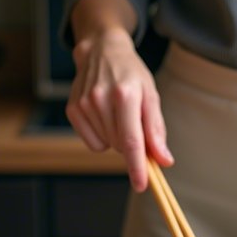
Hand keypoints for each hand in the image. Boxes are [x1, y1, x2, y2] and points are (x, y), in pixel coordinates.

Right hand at [66, 26, 172, 191]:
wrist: (101, 50)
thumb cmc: (131, 74)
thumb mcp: (150, 95)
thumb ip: (156, 129)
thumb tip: (163, 160)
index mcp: (124, 95)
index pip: (131, 141)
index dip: (137, 166)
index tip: (142, 185)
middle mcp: (100, 99)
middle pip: (120, 145)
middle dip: (132, 144)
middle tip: (133, 121)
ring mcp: (83, 104)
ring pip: (106, 145)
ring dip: (116, 138)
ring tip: (117, 113)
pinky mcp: (72, 109)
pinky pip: (92, 142)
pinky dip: (101, 136)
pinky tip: (103, 117)